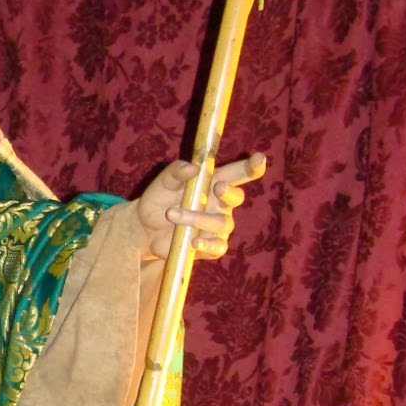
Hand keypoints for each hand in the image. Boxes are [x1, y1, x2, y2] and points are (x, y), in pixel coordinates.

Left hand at [135, 153, 266, 262]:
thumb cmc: (159, 200)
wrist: (145, 229)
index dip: (252, 167)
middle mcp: (220, 204)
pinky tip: (193, 242)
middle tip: (219, 187)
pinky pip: (218, 247)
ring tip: (172, 214)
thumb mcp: (163, 183)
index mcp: (213, 183)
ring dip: (197, 218)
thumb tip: (193, 167)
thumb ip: (176, 171)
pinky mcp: (211, 246)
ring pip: (221, 222)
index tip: (259, 158)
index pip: (238, 173)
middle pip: (237, 197)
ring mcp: (218, 227)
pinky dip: (207, 245)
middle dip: (230, 192)